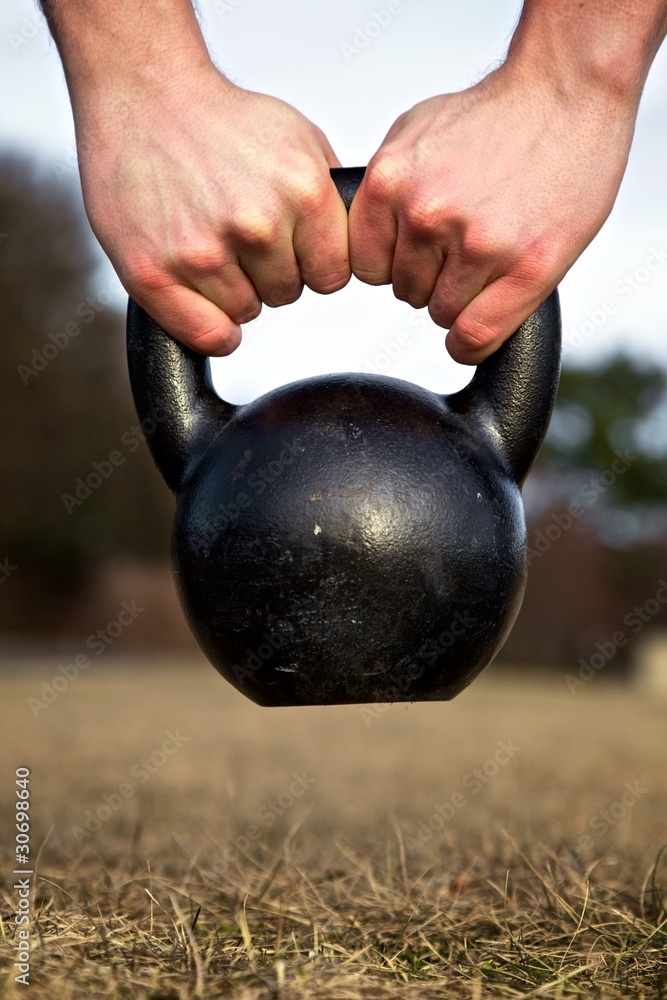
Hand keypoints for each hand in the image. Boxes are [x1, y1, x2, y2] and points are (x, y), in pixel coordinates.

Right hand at [75, 67, 349, 354]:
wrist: (143, 96)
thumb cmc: (218, 121)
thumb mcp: (299, 139)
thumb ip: (332, 196)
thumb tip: (358, 242)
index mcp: (303, 192)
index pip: (333, 275)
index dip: (311, 262)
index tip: (290, 244)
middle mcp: (256, 224)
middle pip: (288, 294)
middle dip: (269, 271)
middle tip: (237, 231)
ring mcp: (203, 252)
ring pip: (245, 313)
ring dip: (232, 290)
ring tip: (209, 241)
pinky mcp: (155, 273)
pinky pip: (209, 337)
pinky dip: (209, 326)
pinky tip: (199, 292)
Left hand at [348, 64, 635, 362]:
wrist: (567, 92)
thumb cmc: (495, 115)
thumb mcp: (414, 133)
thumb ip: (382, 187)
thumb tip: (355, 235)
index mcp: (391, 182)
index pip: (366, 267)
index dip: (393, 265)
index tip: (416, 256)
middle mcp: (428, 214)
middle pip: (406, 292)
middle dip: (432, 277)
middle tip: (466, 247)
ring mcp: (478, 244)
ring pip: (442, 314)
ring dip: (461, 300)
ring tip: (488, 260)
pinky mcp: (525, 267)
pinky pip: (475, 336)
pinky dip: (472, 343)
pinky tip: (478, 328)